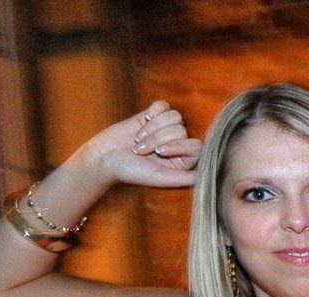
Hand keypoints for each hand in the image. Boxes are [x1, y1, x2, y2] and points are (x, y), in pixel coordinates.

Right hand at [74, 102, 200, 188]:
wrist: (103, 157)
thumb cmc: (130, 171)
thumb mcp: (158, 178)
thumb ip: (183, 178)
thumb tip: (205, 177)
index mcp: (182, 161)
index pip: (196, 146)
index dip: (179, 146)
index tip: (159, 152)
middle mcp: (176, 144)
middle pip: (181, 130)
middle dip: (158, 138)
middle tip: (140, 150)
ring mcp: (164, 129)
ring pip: (174, 117)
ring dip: (152, 128)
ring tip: (137, 139)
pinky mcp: (151, 116)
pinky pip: (163, 105)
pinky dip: (152, 112)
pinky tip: (142, 120)